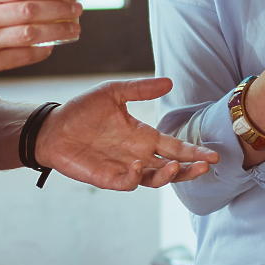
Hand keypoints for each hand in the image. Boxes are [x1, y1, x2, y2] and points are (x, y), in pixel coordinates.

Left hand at [36, 78, 219, 190]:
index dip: (194, 152)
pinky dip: (135, 177)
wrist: (52, 127)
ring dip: (167, 176)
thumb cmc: (81, 110)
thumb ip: (140, 89)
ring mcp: (124, 168)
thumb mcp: (113, 93)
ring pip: (154, 179)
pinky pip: (127, 183)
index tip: (213, 155)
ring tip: (174, 167)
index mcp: (144, 137)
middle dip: (189, 169)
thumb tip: (169, 82)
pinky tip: (138, 165)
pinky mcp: (107, 178)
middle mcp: (139, 155)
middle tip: (204, 166)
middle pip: (171, 168)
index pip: (175, 147)